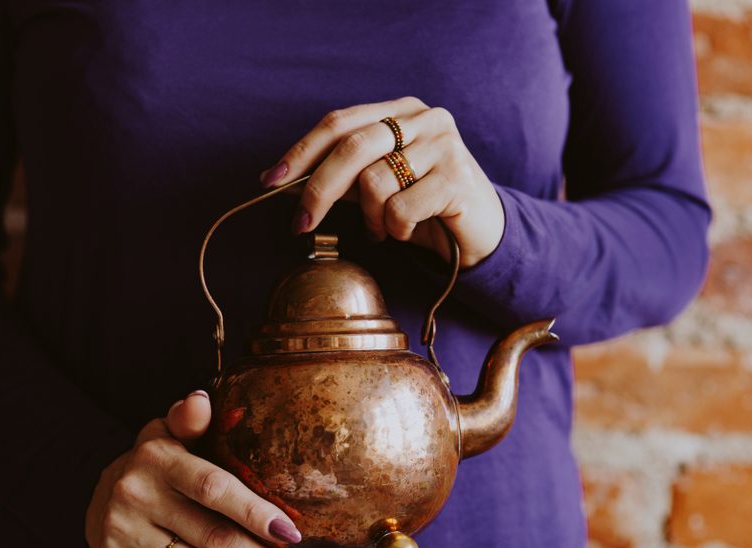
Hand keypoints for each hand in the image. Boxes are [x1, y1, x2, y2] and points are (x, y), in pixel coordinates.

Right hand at [85, 390, 305, 547]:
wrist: (100, 493)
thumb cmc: (157, 461)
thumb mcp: (170, 432)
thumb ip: (191, 420)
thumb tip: (202, 400)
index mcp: (157, 457)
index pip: (213, 488)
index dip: (255, 512)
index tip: (292, 533)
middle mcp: (135, 494)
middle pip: (211, 537)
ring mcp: (122, 531)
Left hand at [259, 97, 503, 268]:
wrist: (482, 232)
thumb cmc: (423, 205)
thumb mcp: (377, 185)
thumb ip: (339, 176)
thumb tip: (281, 179)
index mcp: (400, 111)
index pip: (339, 122)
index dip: (301, 151)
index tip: (269, 180)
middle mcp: (424, 119)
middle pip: (352, 146)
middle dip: (318, 188)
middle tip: (301, 223)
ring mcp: (444, 146)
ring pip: (375, 181)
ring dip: (369, 217)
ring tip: (382, 229)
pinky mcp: (458, 179)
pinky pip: (400, 208)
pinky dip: (395, 228)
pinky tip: (408, 230)